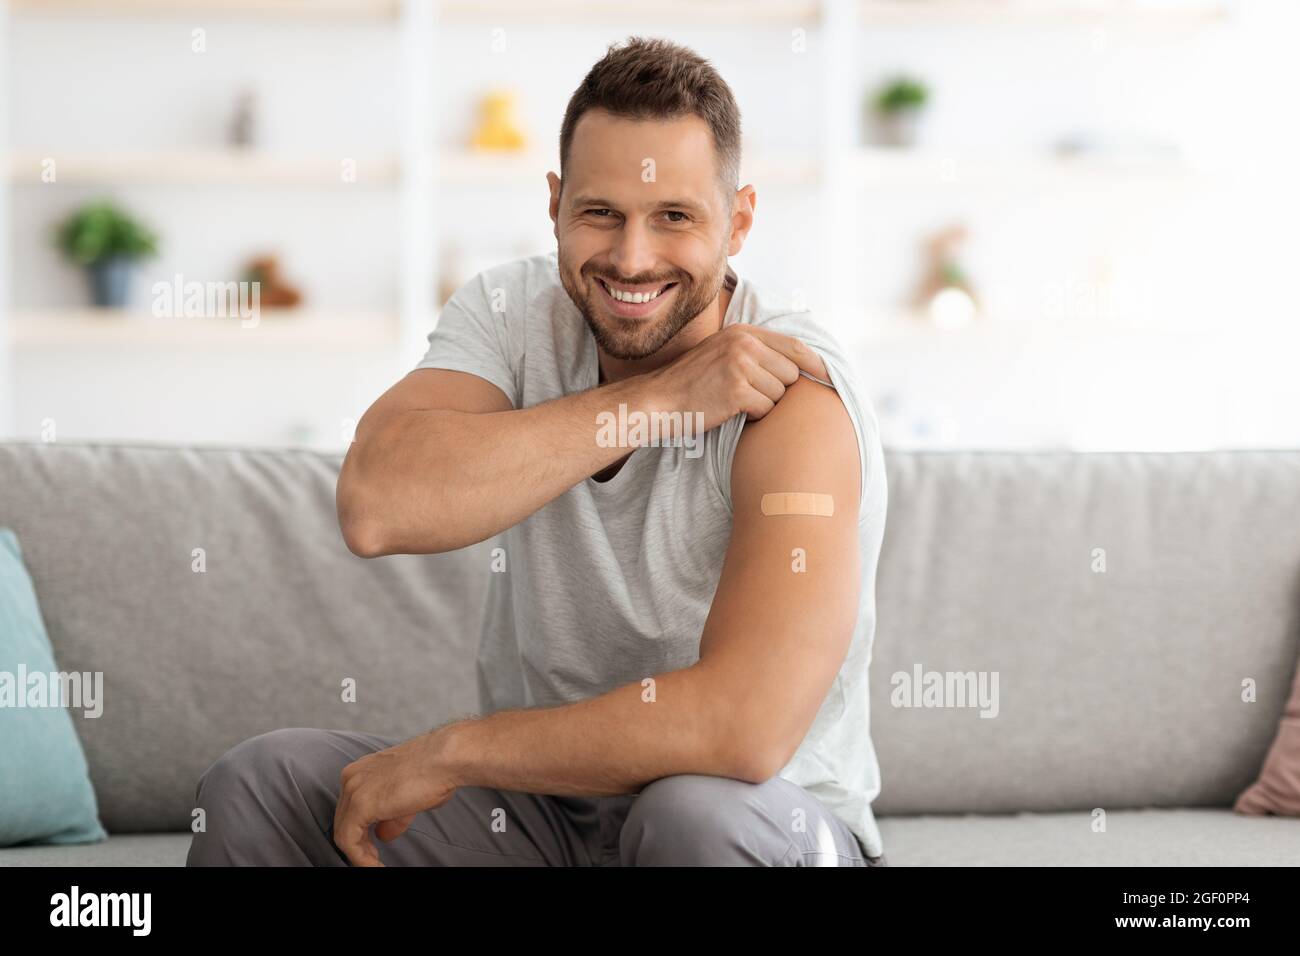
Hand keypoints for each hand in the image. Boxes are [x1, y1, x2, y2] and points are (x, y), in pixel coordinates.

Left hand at [332, 729, 459, 866]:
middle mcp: (352, 777)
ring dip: (360, 855)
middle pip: (343, 820)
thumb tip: (382, 834)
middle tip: (375, 859)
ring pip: (343, 833)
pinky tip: (376, 865)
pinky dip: (361, 858)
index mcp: (362, 770)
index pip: (350, 808)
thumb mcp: (408, 797)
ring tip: (376, 865)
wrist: (445, 759)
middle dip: (359, 844)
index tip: (373, 845)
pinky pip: (349, 842)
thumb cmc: (434, 771)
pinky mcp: (360, 805)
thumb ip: (391, 816)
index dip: (360, 831)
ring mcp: (354, 789)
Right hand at [646, 325, 828, 431]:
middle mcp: (744, 344)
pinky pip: (765, 409)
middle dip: (777, 389)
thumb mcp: (723, 352)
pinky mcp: (737, 390)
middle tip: (749, 393)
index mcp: (744, 332)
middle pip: (790, 374)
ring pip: (779, 394)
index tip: (830, 377)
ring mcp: (740, 366)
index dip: (816, 363)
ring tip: (735, 400)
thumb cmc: (694, 382)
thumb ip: (755, 351)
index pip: (794, 345)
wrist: (661, 400)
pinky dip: (752, 415)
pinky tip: (731, 410)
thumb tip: (799, 362)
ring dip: (763, 404)